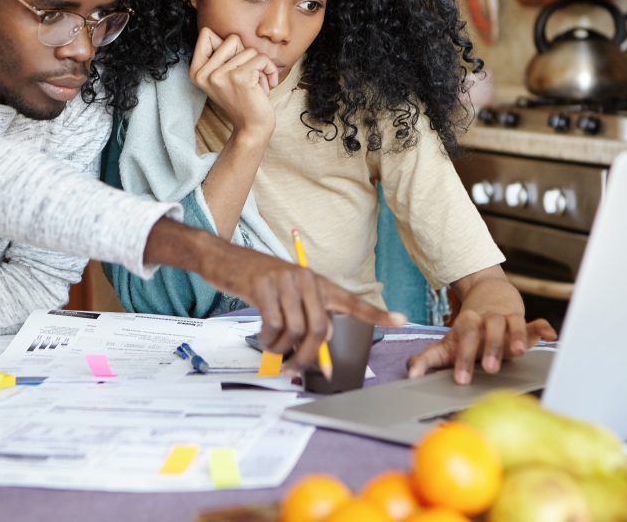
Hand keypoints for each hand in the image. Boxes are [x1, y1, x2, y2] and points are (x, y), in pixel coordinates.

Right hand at [144, 219, 405, 375]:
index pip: (352, 300)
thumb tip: (317, 358)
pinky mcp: (263, 286)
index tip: (402, 321)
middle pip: (320, 330)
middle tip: (294, 369)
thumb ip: (304, 319)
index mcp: (317, 283)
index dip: (377, 314)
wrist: (225, 258)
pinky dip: (267, 340)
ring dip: (281, 349)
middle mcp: (306, 280)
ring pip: (296, 331)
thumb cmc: (257, 282)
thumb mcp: (286, 296)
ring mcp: (285, 281)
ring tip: (270, 346)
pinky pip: (273, 326)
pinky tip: (262, 336)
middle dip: (307, 357)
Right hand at [188, 29, 276, 138]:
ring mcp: (220, 75)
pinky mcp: (239, 78)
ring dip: (260, 67)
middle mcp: (203, 73)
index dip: (227, 46)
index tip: (232, 67)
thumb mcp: (223, 76)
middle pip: (232, 39)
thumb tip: (221, 32)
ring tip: (255, 85)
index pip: (206, 34)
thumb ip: (220, 53)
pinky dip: (270, 71)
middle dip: (246, 56)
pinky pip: (262, 59)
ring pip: (250, 50)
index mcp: (195, 71)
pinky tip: (266, 86)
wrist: (251, 127)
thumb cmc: (242, 98)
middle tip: (246, 77)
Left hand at [407, 315, 557, 382]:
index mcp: (467, 325)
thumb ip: (428, 359)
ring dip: (515, 336)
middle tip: (489, 368)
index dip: (462, 358)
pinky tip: (550, 336)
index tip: (461, 379)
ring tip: (518, 352)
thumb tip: (410, 374)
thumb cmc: (468, 330)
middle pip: (488, 329)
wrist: (488, 294)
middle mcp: (486, 320)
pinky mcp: (523, 320)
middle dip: (489, 347)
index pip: (463, 338)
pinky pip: (535, 322)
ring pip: (511, 324)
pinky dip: (542, 328)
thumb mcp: (447, 344)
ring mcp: (506, 318)